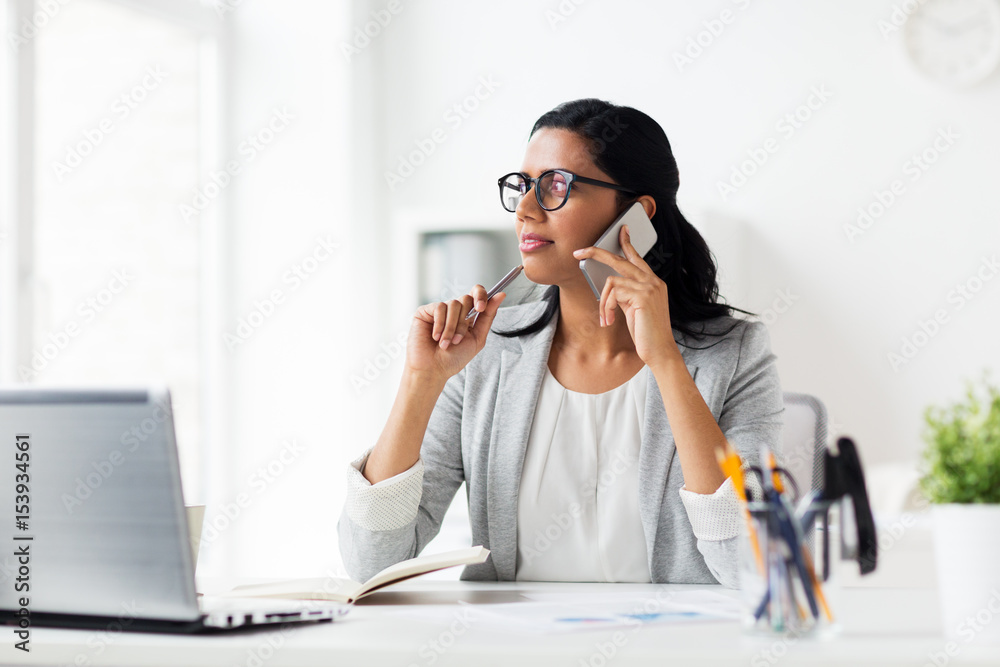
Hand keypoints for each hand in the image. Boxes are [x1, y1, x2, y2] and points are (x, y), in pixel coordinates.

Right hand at [405, 285, 506, 381]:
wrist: (433, 370)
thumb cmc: (454, 358)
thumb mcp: (477, 338)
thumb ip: (488, 316)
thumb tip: (501, 295)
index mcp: (468, 315)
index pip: (477, 293)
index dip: (481, 295)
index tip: (481, 308)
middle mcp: (454, 310)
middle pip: (466, 299)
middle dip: (464, 322)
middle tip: (457, 340)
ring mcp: (440, 310)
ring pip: (453, 304)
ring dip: (452, 327)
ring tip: (445, 344)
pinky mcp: (425, 311)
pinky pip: (439, 308)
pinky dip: (440, 325)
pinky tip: (435, 337)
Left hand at [572, 225, 679, 367]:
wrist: (660, 350)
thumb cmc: (646, 333)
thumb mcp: (634, 309)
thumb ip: (626, 294)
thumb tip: (609, 285)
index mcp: (653, 283)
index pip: (638, 258)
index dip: (627, 244)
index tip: (621, 230)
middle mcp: (653, 281)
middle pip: (621, 260)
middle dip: (597, 253)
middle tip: (579, 252)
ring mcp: (649, 287)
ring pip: (612, 281)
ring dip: (603, 302)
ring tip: (606, 318)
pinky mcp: (643, 296)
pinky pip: (613, 293)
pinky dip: (606, 307)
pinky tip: (609, 320)